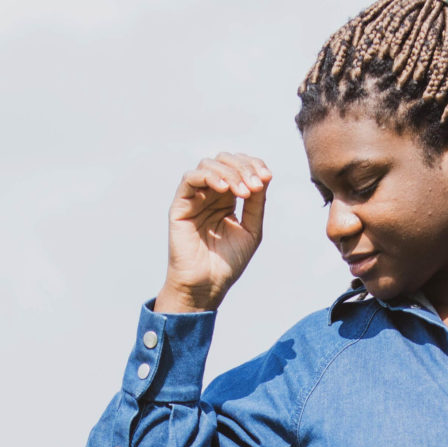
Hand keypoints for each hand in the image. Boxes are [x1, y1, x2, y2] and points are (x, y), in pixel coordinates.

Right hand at [154, 154, 270, 313]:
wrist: (207, 285)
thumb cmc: (228, 263)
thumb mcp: (251, 229)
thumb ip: (257, 203)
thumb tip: (264, 176)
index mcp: (227, 199)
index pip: (239, 168)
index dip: (253, 165)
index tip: (267, 176)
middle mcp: (210, 194)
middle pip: (225, 161)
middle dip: (243, 167)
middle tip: (256, 185)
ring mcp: (194, 198)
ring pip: (208, 165)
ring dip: (230, 172)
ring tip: (243, 192)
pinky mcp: (180, 205)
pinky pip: (189, 179)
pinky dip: (208, 176)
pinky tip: (224, 189)